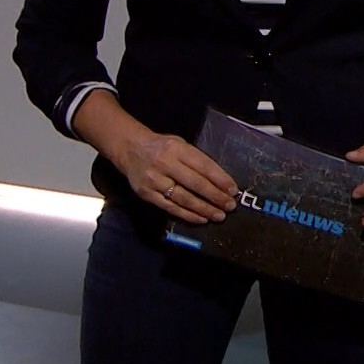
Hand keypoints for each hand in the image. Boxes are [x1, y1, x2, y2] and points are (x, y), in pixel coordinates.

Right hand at [113, 129, 237, 224]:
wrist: (130, 149)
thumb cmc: (161, 147)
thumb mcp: (180, 144)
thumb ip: (196, 160)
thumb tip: (221, 180)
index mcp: (176, 149)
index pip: (203, 166)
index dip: (220, 179)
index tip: (233, 190)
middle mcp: (165, 164)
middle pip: (195, 184)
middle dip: (215, 196)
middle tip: (230, 206)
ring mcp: (154, 180)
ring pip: (184, 198)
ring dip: (204, 209)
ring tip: (219, 215)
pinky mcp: (147, 194)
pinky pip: (171, 207)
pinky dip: (188, 215)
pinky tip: (201, 218)